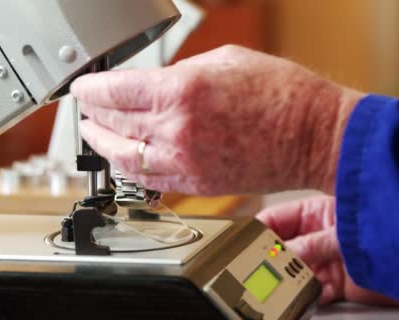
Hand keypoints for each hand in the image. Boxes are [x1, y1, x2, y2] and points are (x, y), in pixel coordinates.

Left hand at [71, 45, 362, 194]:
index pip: (113, 92)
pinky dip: (130, 170)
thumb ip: (182, 72)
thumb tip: (159, 83)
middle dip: (93, 115)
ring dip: (104, 146)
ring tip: (97, 136)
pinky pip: (150, 181)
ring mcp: (186, 163)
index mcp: (182, 92)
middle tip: (88, 108)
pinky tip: (126, 160)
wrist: (315, 136)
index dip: (90, 88)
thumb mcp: (228, 60)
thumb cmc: (285, 95)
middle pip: (112, 125)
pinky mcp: (198, 185)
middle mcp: (177, 130)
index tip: (83, 87)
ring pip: (124, 159)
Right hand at [257, 196, 398, 304]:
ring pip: (294, 273)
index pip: (276, 220)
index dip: (258, 232)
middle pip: (282, 249)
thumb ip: (311, 244)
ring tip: (274, 288)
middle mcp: (318, 236)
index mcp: (316, 212)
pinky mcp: (337, 284)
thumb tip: (283, 254)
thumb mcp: (342, 233)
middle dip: (269, 261)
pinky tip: (299, 298)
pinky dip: (304, 297)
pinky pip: (311, 292)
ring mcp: (326, 260)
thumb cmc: (386, 225)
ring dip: (286, 282)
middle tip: (255, 271)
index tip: (243, 244)